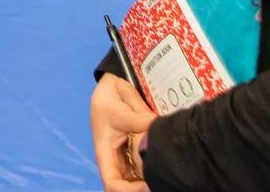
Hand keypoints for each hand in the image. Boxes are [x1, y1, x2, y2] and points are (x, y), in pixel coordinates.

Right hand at [89, 75, 155, 191]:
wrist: (111, 86)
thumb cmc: (110, 96)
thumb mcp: (121, 102)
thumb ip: (140, 116)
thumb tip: (158, 128)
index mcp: (105, 151)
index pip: (112, 183)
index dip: (129, 190)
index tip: (148, 184)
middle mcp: (113, 158)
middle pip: (125, 186)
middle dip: (143, 187)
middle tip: (162, 182)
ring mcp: (123, 157)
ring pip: (134, 180)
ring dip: (147, 181)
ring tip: (165, 174)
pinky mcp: (132, 152)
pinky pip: (142, 170)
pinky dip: (152, 171)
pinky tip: (163, 165)